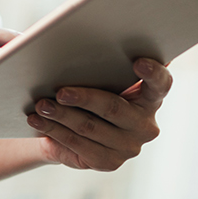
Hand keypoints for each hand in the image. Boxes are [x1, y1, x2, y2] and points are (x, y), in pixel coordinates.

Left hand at [27, 58, 171, 171]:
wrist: (71, 129)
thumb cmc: (87, 90)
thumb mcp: (96, 76)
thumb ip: (100, 62)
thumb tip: (67, 36)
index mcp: (150, 97)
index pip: (161, 84)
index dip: (153, 73)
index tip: (138, 62)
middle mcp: (145, 124)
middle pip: (113, 107)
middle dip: (84, 98)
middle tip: (60, 92)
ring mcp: (129, 146)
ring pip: (89, 127)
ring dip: (61, 115)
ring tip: (40, 105)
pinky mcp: (108, 162)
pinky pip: (77, 145)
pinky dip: (54, 130)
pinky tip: (37, 121)